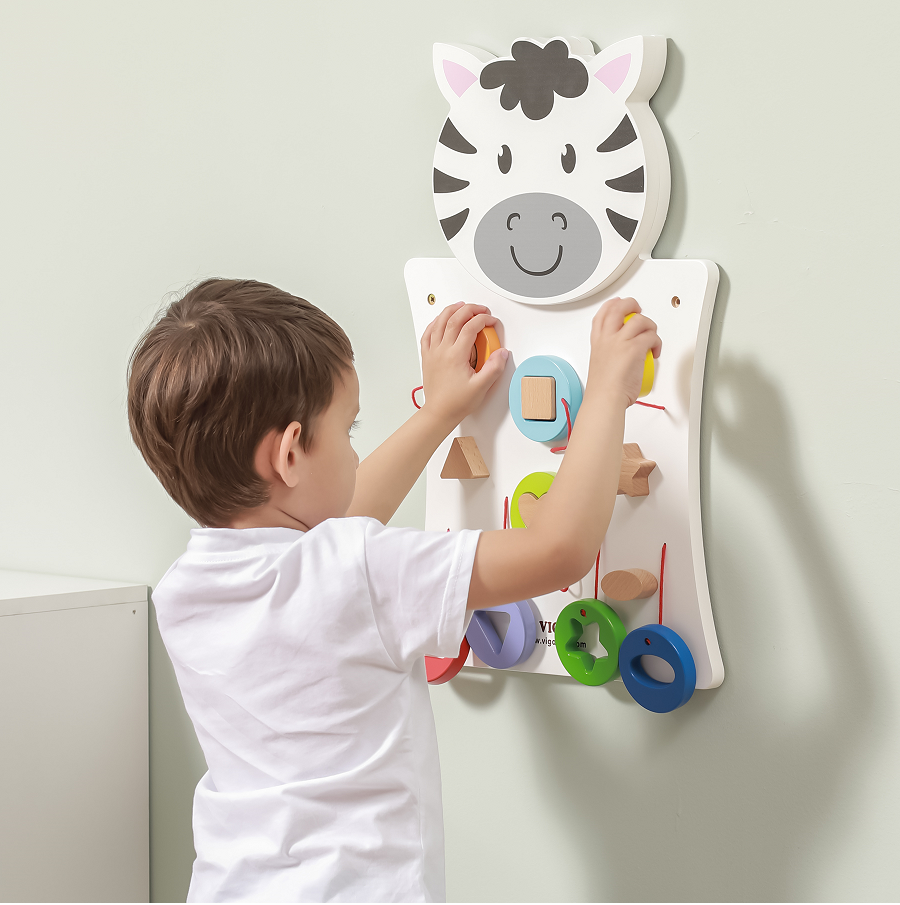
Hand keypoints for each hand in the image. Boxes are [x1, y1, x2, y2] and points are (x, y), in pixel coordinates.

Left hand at [419, 302, 508, 426]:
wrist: (439, 413)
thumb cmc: (456, 402)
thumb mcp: (481, 387)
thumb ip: (494, 368)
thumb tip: (501, 353)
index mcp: (456, 356)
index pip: (471, 327)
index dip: (484, 320)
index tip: (492, 322)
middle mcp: (442, 351)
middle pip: (454, 319)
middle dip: (470, 309)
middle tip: (480, 309)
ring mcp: (433, 353)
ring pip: (439, 322)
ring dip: (451, 310)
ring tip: (461, 306)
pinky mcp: (427, 357)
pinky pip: (427, 334)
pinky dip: (434, 323)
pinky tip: (439, 320)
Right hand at [586, 297, 660, 406]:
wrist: (605, 398)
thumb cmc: (604, 388)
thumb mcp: (600, 363)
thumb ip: (610, 353)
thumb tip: (623, 353)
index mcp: (598, 341)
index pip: (603, 313)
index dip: (613, 305)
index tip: (620, 304)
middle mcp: (608, 338)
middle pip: (619, 308)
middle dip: (632, 305)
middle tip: (639, 311)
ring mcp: (620, 341)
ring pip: (640, 320)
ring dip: (650, 325)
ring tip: (651, 335)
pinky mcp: (634, 348)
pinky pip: (651, 336)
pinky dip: (657, 342)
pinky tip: (655, 351)